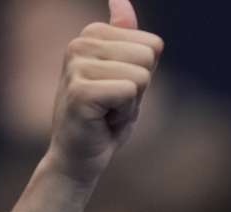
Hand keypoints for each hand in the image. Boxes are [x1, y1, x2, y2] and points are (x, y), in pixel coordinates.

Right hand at [45, 0, 163, 184]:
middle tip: (114, 105)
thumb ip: (127, 39)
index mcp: (92, 35)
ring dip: (130, 104)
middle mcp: (80, 44)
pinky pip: (129, 92)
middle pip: (149, 56)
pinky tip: (102, 121)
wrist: (78, 158)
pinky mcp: (80, 90)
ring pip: (141, 76)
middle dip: (139, 89)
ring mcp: (77, 66)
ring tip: (107, 113)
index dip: (143, 76)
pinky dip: (123, 114)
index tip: (118, 92)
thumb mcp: (123, 74)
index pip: (153, 44)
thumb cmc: (104, 119)